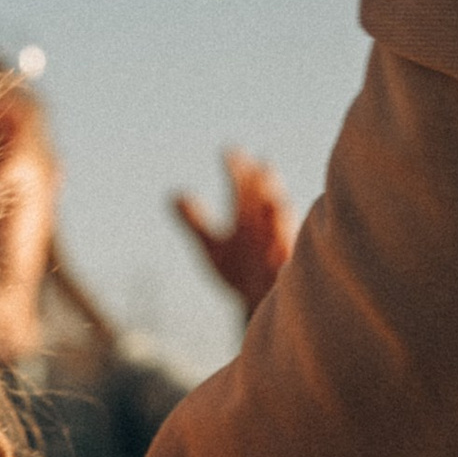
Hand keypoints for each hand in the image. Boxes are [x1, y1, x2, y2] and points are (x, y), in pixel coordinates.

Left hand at [172, 154, 294, 313]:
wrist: (256, 306)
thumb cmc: (237, 271)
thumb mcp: (211, 246)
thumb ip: (194, 221)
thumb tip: (172, 194)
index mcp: (247, 218)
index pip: (242, 188)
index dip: (237, 169)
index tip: (229, 149)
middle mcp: (265, 229)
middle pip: (264, 201)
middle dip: (263, 185)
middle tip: (260, 164)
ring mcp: (277, 249)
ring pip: (281, 230)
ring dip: (277, 217)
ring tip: (271, 203)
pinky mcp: (284, 273)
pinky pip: (285, 264)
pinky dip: (283, 257)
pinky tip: (279, 253)